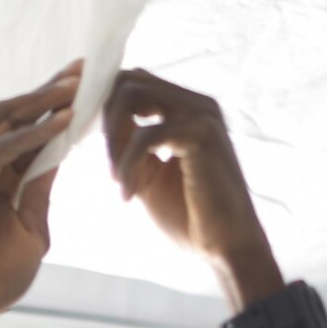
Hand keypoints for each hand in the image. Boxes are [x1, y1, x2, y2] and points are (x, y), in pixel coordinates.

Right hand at [0, 61, 82, 327]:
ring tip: (74, 85)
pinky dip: (31, 134)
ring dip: (41, 100)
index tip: (88, 87)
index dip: (56, 107)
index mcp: (0, 176)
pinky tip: (60, 122)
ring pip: (6, 119)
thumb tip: (61, 153)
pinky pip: (1, 149)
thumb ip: (42, 190)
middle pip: (16, 113)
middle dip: (50, 89)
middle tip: (83, 69)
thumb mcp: (33, 226)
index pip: (30, 130)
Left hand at [103, 68, 272, 270]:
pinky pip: (145, 136)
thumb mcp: (149, 174)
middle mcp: (195, 103)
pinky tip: (129, 195)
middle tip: (109, 169)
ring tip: (119, 182)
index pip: (133, 83)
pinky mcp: (202, 133)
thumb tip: (101, 122)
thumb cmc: (191, 216)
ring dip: (115, 143)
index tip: (103, 154)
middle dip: (107, 124)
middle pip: (128, 80)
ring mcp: (201, 113)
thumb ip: (129, 145)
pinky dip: (128, 166)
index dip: (107, 113)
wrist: (225, 247)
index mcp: (185, 109)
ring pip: (132, 97)